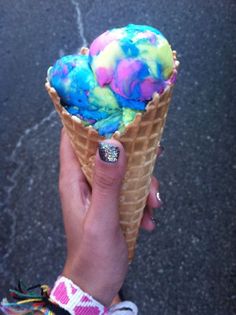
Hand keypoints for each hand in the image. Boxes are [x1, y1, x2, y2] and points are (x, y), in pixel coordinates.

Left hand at [59, 129, 162, 305]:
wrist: (97, 283)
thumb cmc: (93, 255)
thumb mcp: (101, 219)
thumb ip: (107, 183)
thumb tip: (112, 145)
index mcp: (74, 179)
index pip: (71, 138)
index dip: (87, 120)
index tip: (112, 110)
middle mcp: (86, 180)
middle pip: (106, 150)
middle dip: (131, 153)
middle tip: (153, 157)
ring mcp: (101, 190)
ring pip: (124, 169)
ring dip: (143, 182)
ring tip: (153, 204)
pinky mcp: (113, 201)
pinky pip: (131, 188)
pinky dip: (143, 199)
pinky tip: (148, 218)